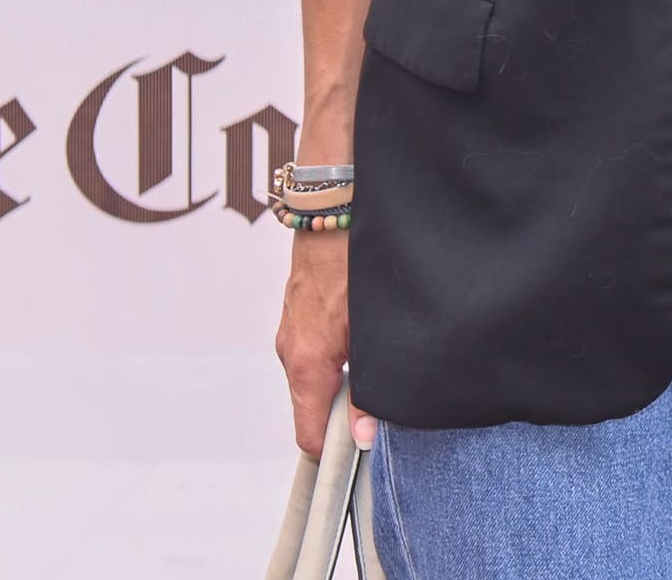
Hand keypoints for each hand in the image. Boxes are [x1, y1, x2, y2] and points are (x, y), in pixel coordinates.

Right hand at [273, 232, 374, 454]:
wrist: (333, 212)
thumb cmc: (354, 264)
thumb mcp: (369, 333)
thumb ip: (368, 389)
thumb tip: (365, 435)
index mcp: (305, 362)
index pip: (308, 431)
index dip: (332, 451)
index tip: (356, 458)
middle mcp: (291, 350)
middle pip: (313, 405)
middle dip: (343, 415)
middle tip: (380, 413)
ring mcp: (292, 331)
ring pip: (316, 376)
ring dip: (343, 381)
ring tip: (376, 372)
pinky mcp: (300, 314)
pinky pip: (316, 350)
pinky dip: (337, 357)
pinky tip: (364, 341)